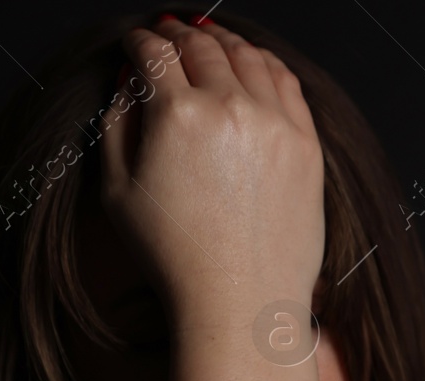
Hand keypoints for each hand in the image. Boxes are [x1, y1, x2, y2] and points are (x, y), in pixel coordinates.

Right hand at [100, 17, 324, 322]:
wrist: (240, 302)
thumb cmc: (175, 257)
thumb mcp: (119, 190)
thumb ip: (117, 123)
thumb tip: (129, 80)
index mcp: (178, 115)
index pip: (154, 53)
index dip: (140, 42)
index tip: (136, 43)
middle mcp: (231, 108)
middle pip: (202, 46)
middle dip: (179, 34)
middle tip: (169, 33)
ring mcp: (276, 124)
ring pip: (248, 56)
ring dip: (223, 40)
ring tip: (210, 39)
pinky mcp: (307, 144)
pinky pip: (286, 83)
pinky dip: (264, 64)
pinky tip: (252, 64)